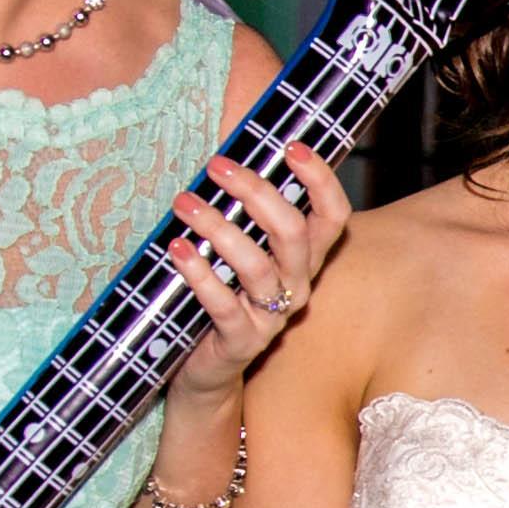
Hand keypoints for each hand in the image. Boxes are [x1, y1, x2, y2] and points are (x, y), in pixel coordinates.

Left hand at [159, 144, 353, 404]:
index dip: (320, 180)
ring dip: (219, 228)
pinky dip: (199, 274)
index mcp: (304, 257)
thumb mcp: (237, 247)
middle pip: (293, 233)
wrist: (206, 368)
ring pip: (257, 267)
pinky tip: (176, 249)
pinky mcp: (242, 341)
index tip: (291, 147)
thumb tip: (229, 138)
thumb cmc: (220, 293)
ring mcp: (272, 317)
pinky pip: (224, 305)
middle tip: (217, 167)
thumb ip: (241, 205)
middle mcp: (297, 285)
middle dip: (256, 193)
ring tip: (184, 203)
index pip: (332, 215)